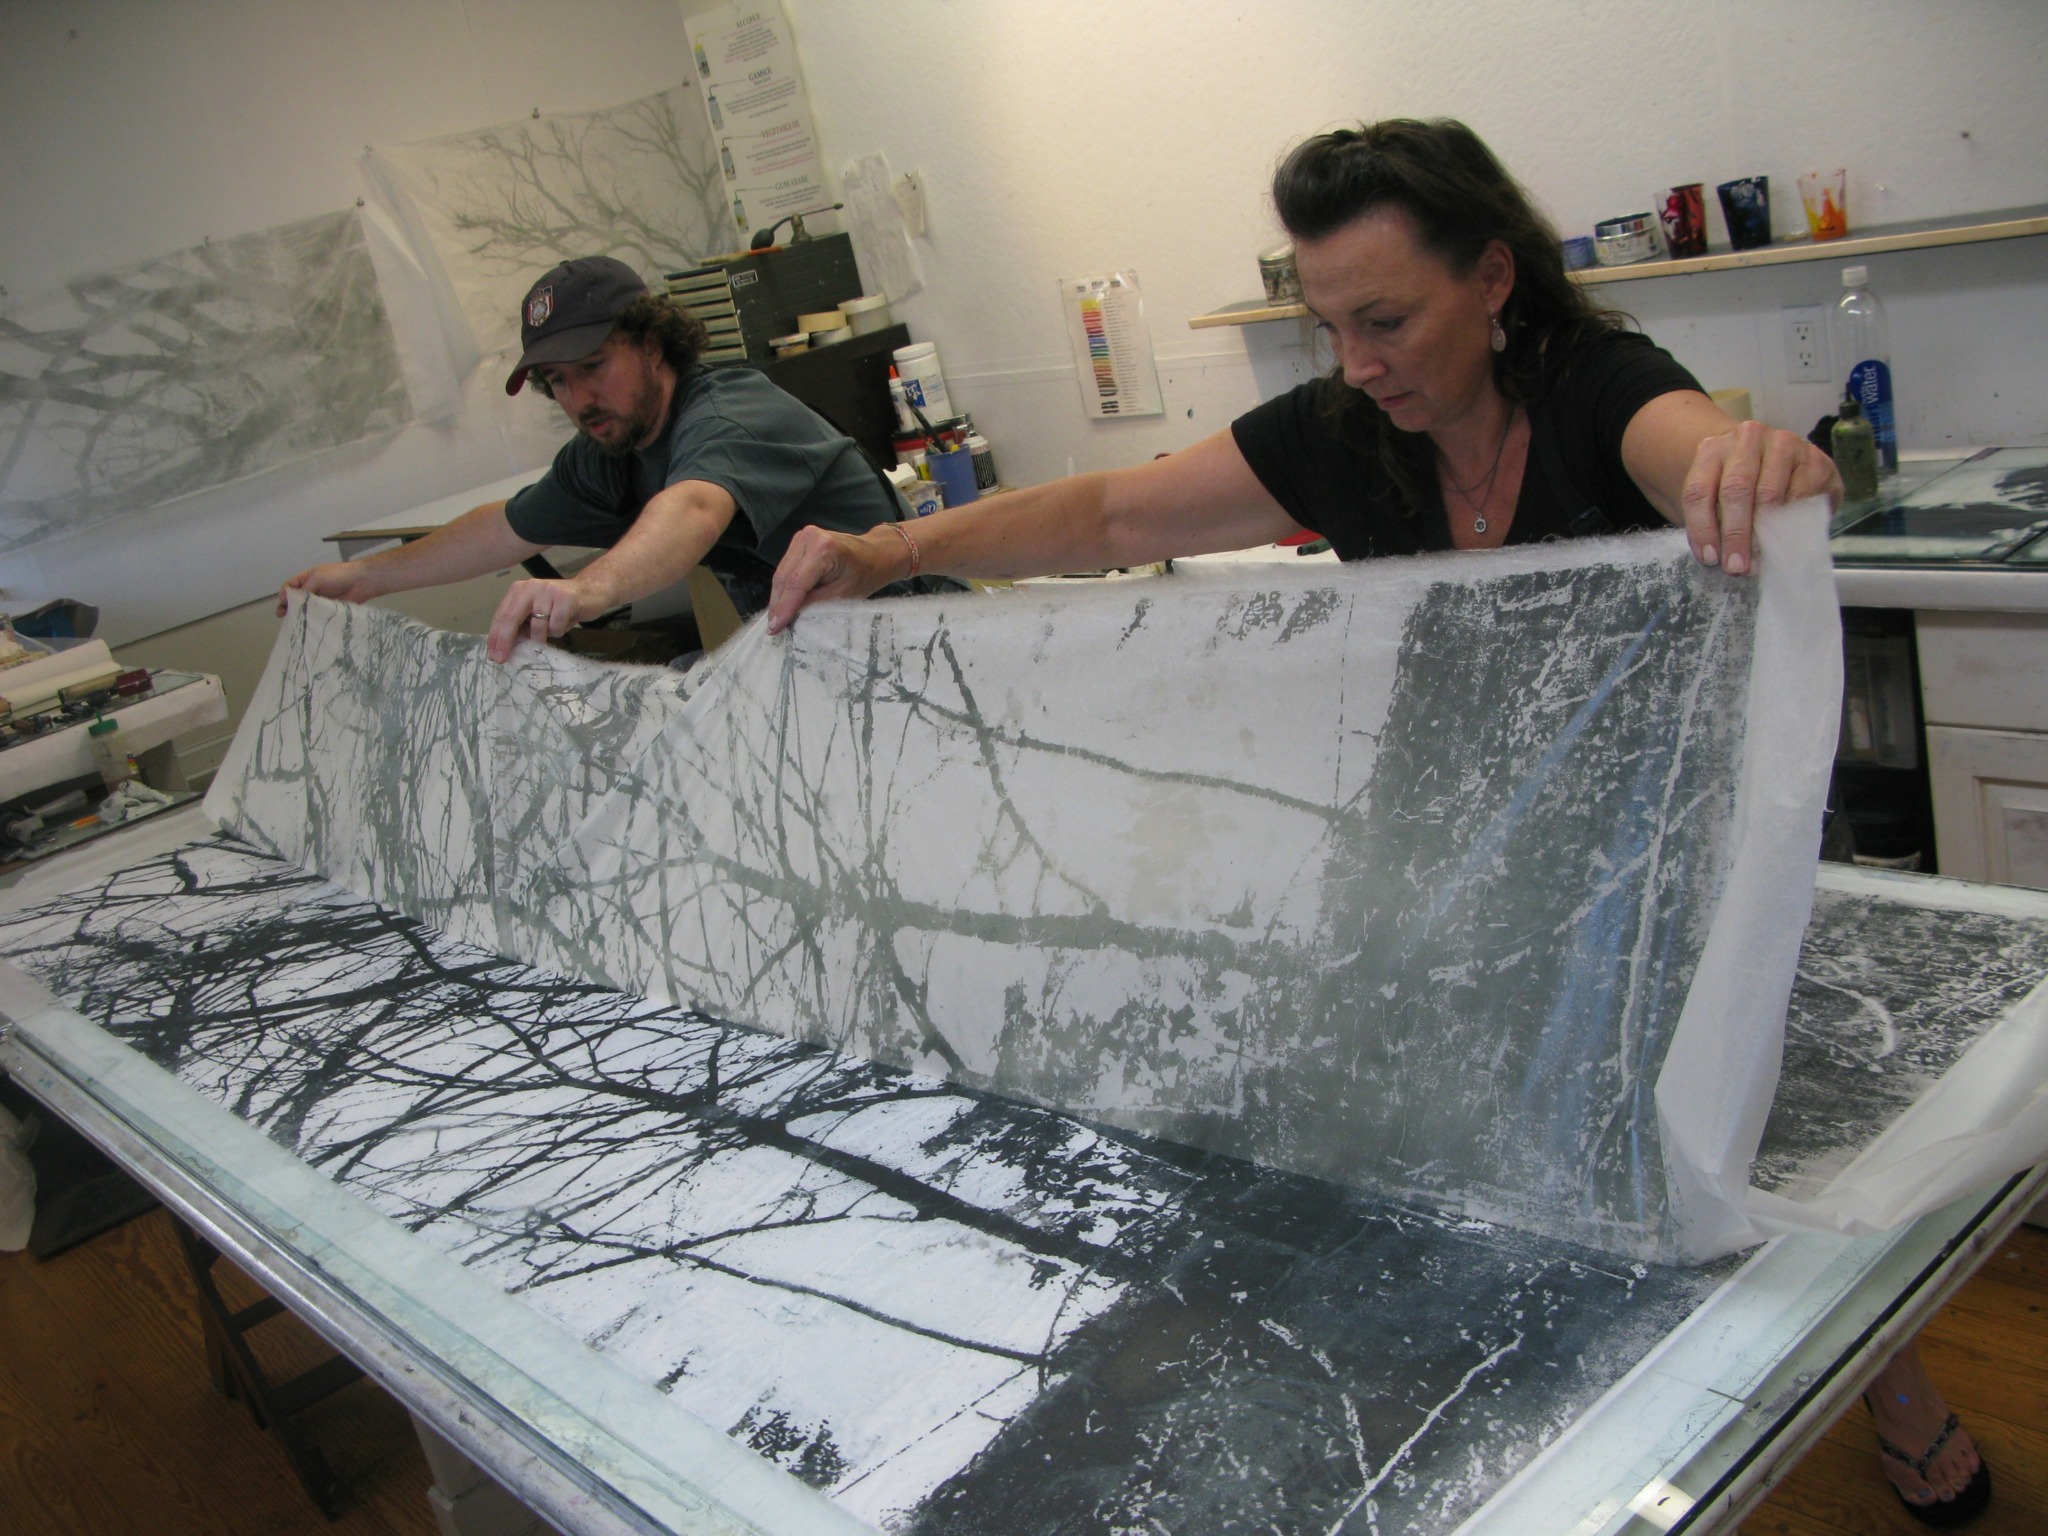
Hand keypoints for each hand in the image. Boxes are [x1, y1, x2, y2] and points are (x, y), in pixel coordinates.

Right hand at [278, 560, 382, 615]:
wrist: (361, 582)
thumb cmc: (338, 575)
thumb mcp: (317, 579)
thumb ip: (304, 589)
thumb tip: (288, 599)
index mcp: (306, 578)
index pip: (289, 586)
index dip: (284, 594)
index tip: (282, 602)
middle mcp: (311, 589)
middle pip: (296, 599)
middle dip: (288, 606)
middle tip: (282, 615)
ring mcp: (320, 600)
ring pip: (306, 609)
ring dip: (300, 614)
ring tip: (294, 622)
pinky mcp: (329, 610)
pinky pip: (318, 615)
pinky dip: (313, 620)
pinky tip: (309, 625)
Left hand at [485, 576, 606, 662]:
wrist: (591, 592)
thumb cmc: (560, 607)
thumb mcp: (536, 613)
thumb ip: (521, 624)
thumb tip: (504, 646)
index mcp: (519, 590)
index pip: (502, 615)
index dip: (495, 636)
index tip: (493, 655)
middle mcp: (531, 587)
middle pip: (512, 618)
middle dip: (505, 641)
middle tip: (501, 659)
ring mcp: (548, 591)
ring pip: (537, 627)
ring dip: (544, 636)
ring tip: (554, 628)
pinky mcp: (565, 599)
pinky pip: (556, 626)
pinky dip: (560, 631)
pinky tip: (565, 622)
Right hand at [766, 526, 909, 633]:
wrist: (875, 554)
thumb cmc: (865, 575)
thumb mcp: (842, 596)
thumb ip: (813, 605)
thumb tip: (788, 617)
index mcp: (823, 549)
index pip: (796, 583)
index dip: (783, 607)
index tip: (774, 628)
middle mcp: (809, 537)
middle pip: (784, 577)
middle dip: (777, 604)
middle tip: (773, 628)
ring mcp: (802, 536)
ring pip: (781, 573)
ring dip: (778, 597)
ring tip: (776, 620)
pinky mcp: (799, 541)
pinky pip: (786, 568)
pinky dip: (784, 587)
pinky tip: (783, 604)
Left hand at [1680, 420, 1841, 574]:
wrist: (1779, 462)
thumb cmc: (1741, 488)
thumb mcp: (1717, 499)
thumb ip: (1713, 521)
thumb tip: (1719, 558)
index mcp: (1713, 449)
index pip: (1698, 491)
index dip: (1702, 528)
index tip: (1709, 558)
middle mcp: (1747, 438)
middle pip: (1735, 490)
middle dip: (1735, 534)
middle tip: (1736, 567)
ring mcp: (1784, 443)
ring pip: (1769, 494)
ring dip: (1763, 533)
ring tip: (1759, 561)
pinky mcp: (1814, 457)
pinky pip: (1801, 495)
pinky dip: (1791, 523)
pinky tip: (1785, 541)